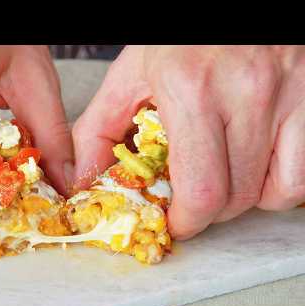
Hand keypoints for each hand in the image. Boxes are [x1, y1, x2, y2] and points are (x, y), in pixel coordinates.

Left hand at [72, 45, 304, 239]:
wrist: (230, 7)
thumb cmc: (180, 39)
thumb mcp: (129, 76)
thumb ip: (98, 130)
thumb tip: (85, 181)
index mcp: (191, 89)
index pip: (200, 190)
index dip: (187, 220)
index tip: (177, 221)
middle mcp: (246, 91)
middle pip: (235, 198)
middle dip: (208, 212)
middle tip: (193, 199)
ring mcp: (288, 92)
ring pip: (273, 192)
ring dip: (243, 200)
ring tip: (223, 176)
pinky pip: (302, 175)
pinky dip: (278, 185)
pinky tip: (255, 166)